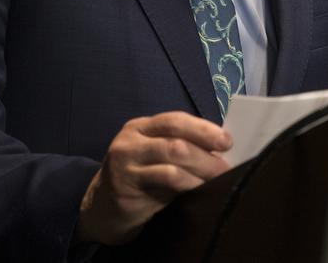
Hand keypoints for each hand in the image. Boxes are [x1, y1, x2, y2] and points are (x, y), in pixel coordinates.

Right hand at [75, 111, 232, 245]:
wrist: (101, 207)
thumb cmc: (139, 179)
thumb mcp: (154, 157)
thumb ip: (179, 148)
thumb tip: (220, 151)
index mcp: (140, 128)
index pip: (174, 120)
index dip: (203, 129)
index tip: (227, 141)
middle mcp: (130, 141)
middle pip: (175, 140)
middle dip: (206, 154)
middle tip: (226, 166)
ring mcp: (125, 165)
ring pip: (172, 161)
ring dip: (201, 170)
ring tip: (218, 178)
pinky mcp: (126, 188)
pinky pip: (165, 183)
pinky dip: (188, 184)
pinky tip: (199, 189)